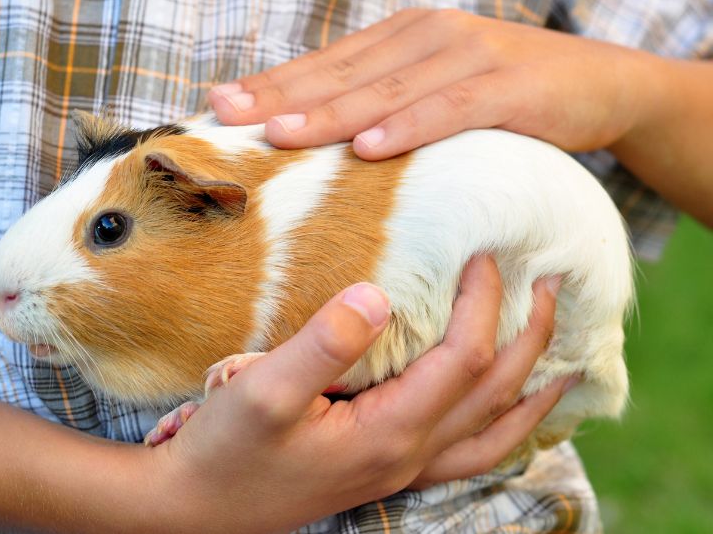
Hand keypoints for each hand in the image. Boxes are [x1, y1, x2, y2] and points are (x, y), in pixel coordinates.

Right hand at [143, 256, 571, 531]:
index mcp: (388, 432)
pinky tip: (506, 412)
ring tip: (563, 355)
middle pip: (495, 393)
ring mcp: (401, 470)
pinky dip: (505, 429)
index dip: (483, 302)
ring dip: (532, 388)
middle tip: (553, 282)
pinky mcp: (384, 470)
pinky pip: (470, 454)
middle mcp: (409, 456)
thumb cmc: (225, 450)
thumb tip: (378, 294)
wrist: (199, 508)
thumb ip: (324, 343)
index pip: (462, 358)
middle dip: (530, 335)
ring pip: (495, 432)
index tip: (484, 252)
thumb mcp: (263, 392)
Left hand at [208, 9, 655, 160]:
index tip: (219, 105)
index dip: (271, 85)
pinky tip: (370, 148)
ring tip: (279, 136)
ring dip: (328, 116)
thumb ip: (383, 104)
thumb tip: (321, 140)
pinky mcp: (505, 87)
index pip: (324, 66)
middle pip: (341, 75)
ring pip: (384, 92)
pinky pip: (448, 110)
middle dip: (279, 97)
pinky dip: (408, 128)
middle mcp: (426, 38)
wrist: (602, 85)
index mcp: (402, 38)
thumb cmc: (503, 97)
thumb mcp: (435, 91)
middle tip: (226, 116)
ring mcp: (466, 57)